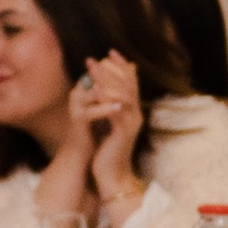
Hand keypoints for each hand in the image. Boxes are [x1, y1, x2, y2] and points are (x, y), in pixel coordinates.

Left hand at [76, 53, 143, 204]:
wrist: (113, 175)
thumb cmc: (108, 151)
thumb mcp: (109, 125)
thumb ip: (110, 107)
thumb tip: (102, 90)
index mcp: (133, 112)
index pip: (131, 83)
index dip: (122, 67)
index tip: (110, 52)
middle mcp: (135, 115)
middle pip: (128, 85)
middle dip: (112, 68)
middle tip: (97, 56)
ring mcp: (131, 123)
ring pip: (122, 94)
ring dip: (106, 78)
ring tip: (91, 66)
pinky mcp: (123, 132)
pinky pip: (115, 110)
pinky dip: (105, 97)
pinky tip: (93, 89)